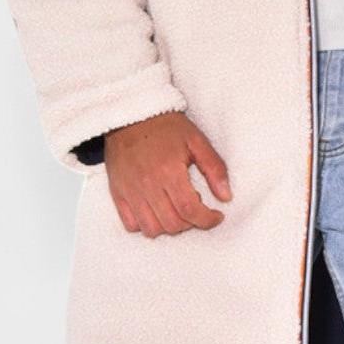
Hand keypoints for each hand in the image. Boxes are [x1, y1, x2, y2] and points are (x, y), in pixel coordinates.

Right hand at [104, 111, 231, 237]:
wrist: (132, 115)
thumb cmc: (166, 127)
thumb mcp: (197, 141)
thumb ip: (215, 169)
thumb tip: (226, 196)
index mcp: (169, 171)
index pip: (190, 210)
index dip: (207, 220)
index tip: (216, 216)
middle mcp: (147, 184)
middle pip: (172, 223)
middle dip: (191, 223)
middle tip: (197, 208)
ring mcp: (130, 191)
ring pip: (152, 229)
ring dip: (169, 226)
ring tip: (177, 209)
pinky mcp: (117, 193)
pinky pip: (131, 225)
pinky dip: (146, 225)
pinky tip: (157, 211)